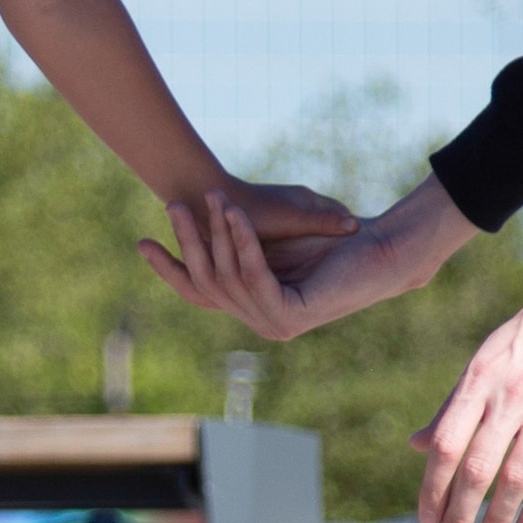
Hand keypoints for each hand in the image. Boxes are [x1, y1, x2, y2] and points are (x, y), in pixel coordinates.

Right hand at [141, 177, 473, 341]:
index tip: (142, 242)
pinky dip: (244, 242)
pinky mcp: (291, 316)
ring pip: (228, 278)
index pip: (199, 293)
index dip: (168, 270)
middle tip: (175, 205)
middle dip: (188, 241)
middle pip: (206, 284)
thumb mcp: (272, 237)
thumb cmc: (332, 237)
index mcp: (254, 307)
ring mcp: (275, 324)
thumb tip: (194, 223)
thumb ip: (238, 241)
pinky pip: (255, 276)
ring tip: (213, 197)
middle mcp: (261, 322)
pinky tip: (236, 214)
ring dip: (218, 233)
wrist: (380, 249)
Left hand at [419, 274, 522, 522]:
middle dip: (458, 516)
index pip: (446, 444)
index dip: (433, 487)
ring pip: (515, 480)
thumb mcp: (487, 359)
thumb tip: (415, 445)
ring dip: (496, 521)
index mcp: (479, 379)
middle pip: (476, 470)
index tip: (426, 519)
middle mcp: (509, 396)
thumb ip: (454, 405)